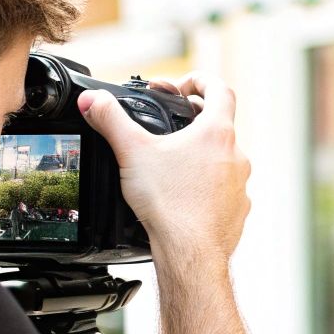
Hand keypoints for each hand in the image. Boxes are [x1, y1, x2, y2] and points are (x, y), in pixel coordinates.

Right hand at [78, 74, 248, 259]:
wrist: (190, 253)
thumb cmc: (170, 204)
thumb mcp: (131, 152)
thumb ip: (110, 120)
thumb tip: (92, 100)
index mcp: (217, 133)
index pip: (220, 90)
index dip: (201, 80)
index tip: (184, 86)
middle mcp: (236, 156)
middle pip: (220, 126)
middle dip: (194, 122)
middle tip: (171, 127)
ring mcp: (240, 185)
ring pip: (223, 160)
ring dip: (202, 156)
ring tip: (174, 165)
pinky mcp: (238, 210)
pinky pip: (225, 190)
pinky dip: (207, 187)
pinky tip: (185, 196)